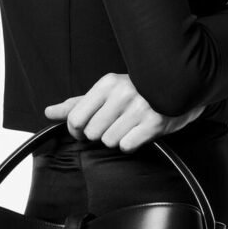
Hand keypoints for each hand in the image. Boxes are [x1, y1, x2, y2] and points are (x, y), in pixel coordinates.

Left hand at [43, 72, 206, 151]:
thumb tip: (49, 112)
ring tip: (128, 125)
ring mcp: (139, 108)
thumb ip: (77, 103)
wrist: (178, 89)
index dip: (76, 130)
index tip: (83, 130)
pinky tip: (138, 131)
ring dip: (117, 138)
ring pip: (109, 141)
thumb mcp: (106, 91)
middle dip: (100, 133)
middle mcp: (122, 93)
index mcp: (108, 83)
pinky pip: (127, 146)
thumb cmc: (138, 91)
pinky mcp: (154, 123)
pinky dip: (131, 143)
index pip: (75, 118)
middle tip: (113, 124)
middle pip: (92, 133)